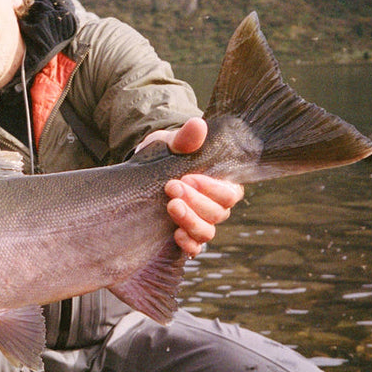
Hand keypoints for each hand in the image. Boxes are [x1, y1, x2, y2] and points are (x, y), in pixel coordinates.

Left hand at [140, 117, 244, 256]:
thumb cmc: (164, 155)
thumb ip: (185, 138)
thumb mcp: (170, 143)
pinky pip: (194, 247)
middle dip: (196, 201)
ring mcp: (199, 222)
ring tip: (171, 207)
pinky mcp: (183, 234)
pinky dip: (188, 244)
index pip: (231, 193)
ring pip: (207, 232)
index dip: (212, 188)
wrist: (140, 172)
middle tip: (172, 187)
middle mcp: (214, 205)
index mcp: (220, 183)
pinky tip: (175, 235)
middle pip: (219, 213)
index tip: (188, 177)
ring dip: (191, 221)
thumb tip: (198, 124)